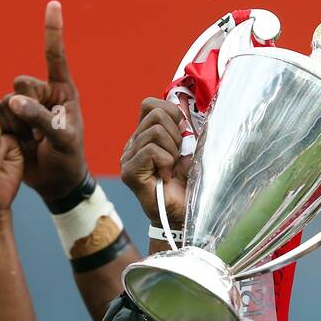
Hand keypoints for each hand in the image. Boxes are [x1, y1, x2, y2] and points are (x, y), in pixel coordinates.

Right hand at [0, 1, 88, 202]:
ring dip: (16, 124)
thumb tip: (13, 100)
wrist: (56, 182)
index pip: (56, 57)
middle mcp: (41, 94)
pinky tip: (20, 145)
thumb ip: (41, 117)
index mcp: (62, 92)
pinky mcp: (7, 120)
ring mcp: (23, 106)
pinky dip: (5, 132)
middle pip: (22, 83)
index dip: (52, 31)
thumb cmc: (68, 158)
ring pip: (5, 101)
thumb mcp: (62, 139)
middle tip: (40, 131)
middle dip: (27, 107)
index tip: (53, 4)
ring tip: (32, 141)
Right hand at [121, 97, 190, 225]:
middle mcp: (133, 144)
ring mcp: (128, 158)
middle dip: (176, 135)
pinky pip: (152, 150)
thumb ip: (187, 129)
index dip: (170, 112)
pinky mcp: (129, 172)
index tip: (182, 133)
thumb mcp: (191, 150)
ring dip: (172, 151)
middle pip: (156, 114)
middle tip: (176, 158)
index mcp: (145, 136)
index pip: (150, 105)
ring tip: (171, 169)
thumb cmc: (188, 185)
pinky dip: (166, 162)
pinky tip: (166, 177)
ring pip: (155, 131)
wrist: (184, 215)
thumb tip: (184, 104)